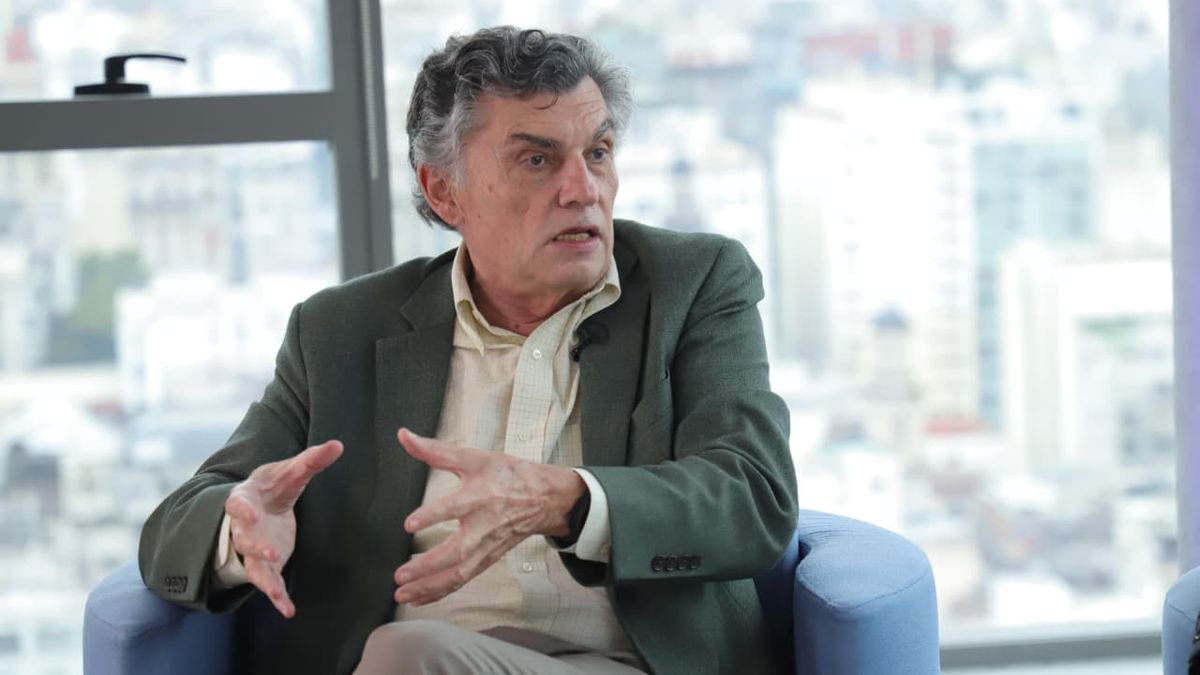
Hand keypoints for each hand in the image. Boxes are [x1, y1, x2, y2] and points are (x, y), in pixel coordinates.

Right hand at [224, 440, 342, 617]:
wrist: (258, 504)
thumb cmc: (272, 485)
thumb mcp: (289, 471)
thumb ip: (311, 460)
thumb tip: (338, 445)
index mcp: (244, 499)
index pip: (238, 503)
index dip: (242, 509)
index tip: (249, 513)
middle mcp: (243, 527)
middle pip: (244, 539)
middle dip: (255, 546)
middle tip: (270, 551)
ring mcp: (253, 549)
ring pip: (254, 566)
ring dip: (265, 579)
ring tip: (277, 593)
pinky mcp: (266, 564)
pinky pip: (269, 583)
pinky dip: (277, 597)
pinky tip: (288, 610)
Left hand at [392, 428, 584, 606]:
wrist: (546, 497)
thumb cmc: (510, 475)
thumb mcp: (474, 457)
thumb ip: (435, 450)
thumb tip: (405, 436)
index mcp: (480, 496)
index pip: (454, 507)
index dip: (432, 516)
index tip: (409, 524)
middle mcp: (484, 526)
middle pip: (456, 552)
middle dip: (427, 566)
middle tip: (401, 574)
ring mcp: (487, 546)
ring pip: (459, 573)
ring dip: (430, 586)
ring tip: (403, 593)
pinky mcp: (488, 559)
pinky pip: (463, 579)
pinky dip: (441, 591)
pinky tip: (419, 597)